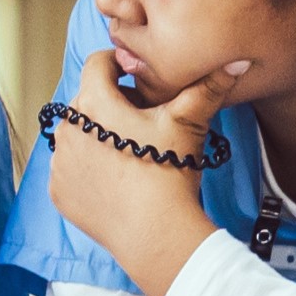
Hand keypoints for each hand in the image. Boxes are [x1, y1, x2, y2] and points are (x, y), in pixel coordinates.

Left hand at [48, 45, 253, 293]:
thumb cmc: (168, 174)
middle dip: (113, 103)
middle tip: (144, 121)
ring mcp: (60, 162)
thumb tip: (237, 61)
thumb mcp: (189, 123)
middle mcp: (67, 128)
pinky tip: (115, 178)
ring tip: (130, 152)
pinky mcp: (58, 191)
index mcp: (93, 102)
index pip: (98, 63)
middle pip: (89, 99)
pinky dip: (88, 168)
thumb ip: (208, 87)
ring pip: (78, 134)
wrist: (155, 234)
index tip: (139, 79)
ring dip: (98, 135)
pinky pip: (71, 168)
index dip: (121, 65)